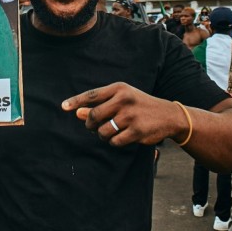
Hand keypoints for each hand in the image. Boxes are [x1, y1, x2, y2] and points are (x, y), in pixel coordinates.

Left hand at [61, 82, 184, 146]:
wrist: (168, 115)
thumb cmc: (139, 106)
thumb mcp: (122, 100)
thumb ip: (100, 105)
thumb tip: (78, 113)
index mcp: (119, 88)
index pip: (92, 95)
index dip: (76, 101)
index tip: (63, 107)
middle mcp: (124, 100)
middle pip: (93, 115)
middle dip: (90, 124)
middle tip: (93, 126)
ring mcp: (131, 116)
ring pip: (103, 131)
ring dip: (102, 135)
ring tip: (110, 132)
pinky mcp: (137, 131)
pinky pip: (114, 141)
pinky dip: (114, 142)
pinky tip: (121, 137)